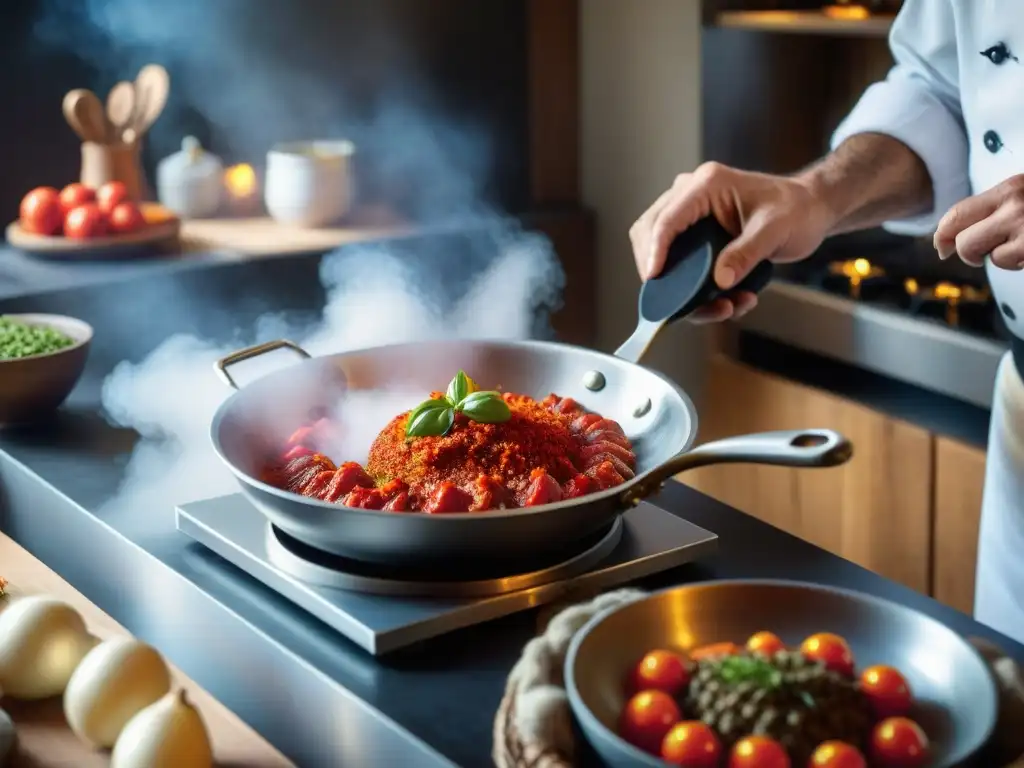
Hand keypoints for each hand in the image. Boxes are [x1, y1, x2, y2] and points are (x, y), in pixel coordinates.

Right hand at [629, 162, 833, 322]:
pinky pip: (678, 260)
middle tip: (681, 304)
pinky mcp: (694, 232)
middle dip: (660, 271)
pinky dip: (694, 288)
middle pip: (649, 233)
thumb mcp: (775, 231)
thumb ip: (747, 254)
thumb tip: (720, 281)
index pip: (666, 219)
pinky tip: (728, 300)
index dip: (654, 251)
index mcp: (707, 185)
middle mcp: (691, 195)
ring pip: (659, 250)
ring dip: (679, 285)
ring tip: (722, 306)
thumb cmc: (796, 211)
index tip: (653, 279)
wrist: (808, 210)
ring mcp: (690, 213)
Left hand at [934, 175, 1023, 268]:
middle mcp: (1013, 203)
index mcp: (1009, 188)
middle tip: (978, 256)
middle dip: (964, 251)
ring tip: (1017, 247)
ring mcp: (1022, 224)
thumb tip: (955, 234)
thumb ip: (996, 208)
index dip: (943, 233)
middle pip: (961, 237)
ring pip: (978, 252)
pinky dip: (1014, 263)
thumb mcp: (1023, 197)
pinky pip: (1002, 261)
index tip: (941, 246)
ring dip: (994, 256)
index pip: (959, 212)